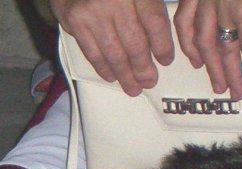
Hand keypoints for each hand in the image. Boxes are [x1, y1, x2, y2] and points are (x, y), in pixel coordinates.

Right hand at [51, 0, 175, 95]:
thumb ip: (147, 6)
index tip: (166, 60)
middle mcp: (115, 1)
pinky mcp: (76, 22)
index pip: (154, 22)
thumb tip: (158, 41)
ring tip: (133, 87)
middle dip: (143, 68)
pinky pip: (93, 52)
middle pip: (135, 42)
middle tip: (149, 81)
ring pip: (114, 52)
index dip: (162, 45)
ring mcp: (94, 12)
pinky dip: (103, 68)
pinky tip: (112, 77)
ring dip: (124, 75)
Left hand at [174, 0, 241, 99]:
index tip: (194, 62)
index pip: (185, 21)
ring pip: (223, 49)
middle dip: (211, 68)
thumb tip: (229, 26)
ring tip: (235, 91)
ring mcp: (227, 7)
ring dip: (229, 74)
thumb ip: (226, 2)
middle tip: (217, 85)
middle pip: (203, 40)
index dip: (188, 45)